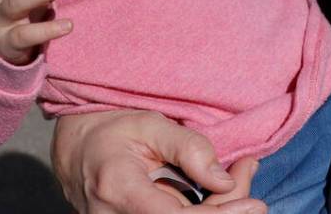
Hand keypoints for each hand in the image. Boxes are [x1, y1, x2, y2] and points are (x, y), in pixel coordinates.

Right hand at [52, 110, 265, 212]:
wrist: (77, 148)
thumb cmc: (112, 131)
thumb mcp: (150, 124)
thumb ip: (188, 147)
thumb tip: (223, 180)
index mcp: (119, 190)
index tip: (254, 205)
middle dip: (227, 207)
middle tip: (249, 169)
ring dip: (219, 208)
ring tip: (240, 172)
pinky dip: (205, 210)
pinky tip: (222, 188)